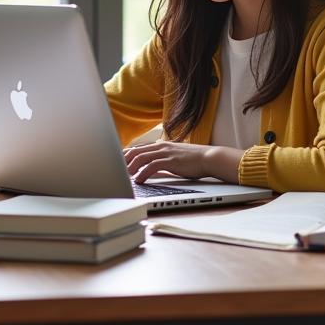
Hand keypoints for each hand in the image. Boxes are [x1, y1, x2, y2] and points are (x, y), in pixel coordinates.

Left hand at [123, 141, 242, 183]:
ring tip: (124, 176)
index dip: (126, 155)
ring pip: (140, 157)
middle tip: (115, 170)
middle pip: (135, 151)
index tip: (118, 163)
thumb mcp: (175, 157)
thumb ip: (163, 159)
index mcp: (161, 145)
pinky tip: (138, 180)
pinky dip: (142, 173)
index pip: (138, 148)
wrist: (209, 158)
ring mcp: (165, 152)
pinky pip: (151, 166)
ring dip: (130, 167)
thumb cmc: (194, 160)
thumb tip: (152, 167)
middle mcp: (161, 146)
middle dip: (123, 161)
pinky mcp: (170, 161)